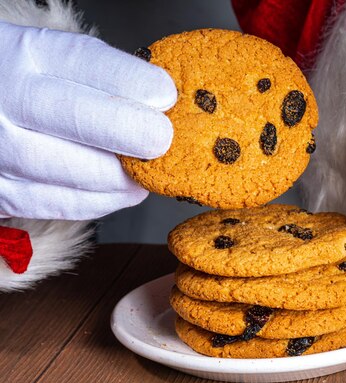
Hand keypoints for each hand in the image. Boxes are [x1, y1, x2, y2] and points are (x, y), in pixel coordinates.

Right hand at [0, 21, 176, 219]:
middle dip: (131, 133)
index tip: (166, 96)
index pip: (82, 61)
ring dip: (120, 178)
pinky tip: (122, 192)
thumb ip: (102, 75)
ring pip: (69, 171)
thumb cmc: (28, 80)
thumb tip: (163, 103)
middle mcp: (4, 97)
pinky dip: (99, 201)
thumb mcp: (53, 56)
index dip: (131, 81)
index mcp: (24, 52)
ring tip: (149, 175)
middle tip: (162, 141)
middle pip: (76, 118)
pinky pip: (55, 203)